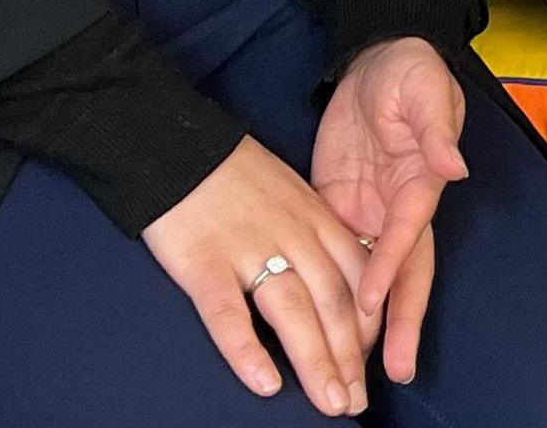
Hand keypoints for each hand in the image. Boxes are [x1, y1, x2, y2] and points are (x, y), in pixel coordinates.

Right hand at [139, 136, 373, 415]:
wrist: (175, 144)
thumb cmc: (234, 176)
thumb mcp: (293, 194)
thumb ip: (317, 236)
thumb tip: (338, 286)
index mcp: (317, 219)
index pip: (358, 280)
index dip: (368, 327)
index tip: (371, 365)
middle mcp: (293, 235)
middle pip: (333, 303)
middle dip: (349, 358)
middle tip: (356, 401)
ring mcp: (249, 248)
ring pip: (293, 312)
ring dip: (316, 362)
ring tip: (331, 402)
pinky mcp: (204, 261)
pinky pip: (228, 313)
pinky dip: (247, 350)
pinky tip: (264, 383)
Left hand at [313, 36, 470, 385]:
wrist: (379, 55)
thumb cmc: (411, 70)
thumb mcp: (425, 91)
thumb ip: (436, 129)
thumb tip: (454, 167)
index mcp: (422, 183)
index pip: (406, 236)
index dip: (389, 270)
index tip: (373, 303)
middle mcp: (399, 208)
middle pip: (403, 274)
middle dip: (399, 322)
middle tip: (394, 371)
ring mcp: (371, 211)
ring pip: (372, 277)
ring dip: (370, 321)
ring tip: (358, 367)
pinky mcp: (340, 205)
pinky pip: (340, 257)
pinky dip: (338, 294)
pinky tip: (330, 327)